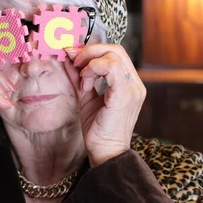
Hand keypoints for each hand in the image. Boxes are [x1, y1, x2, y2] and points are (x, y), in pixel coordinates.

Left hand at [64, 44, 145, 166]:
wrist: (105, 152)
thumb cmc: (97, 128)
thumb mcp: (86, 96)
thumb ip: (80, 76)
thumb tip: (68, 57)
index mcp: (128, 83)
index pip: (115, 53)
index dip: (92, 50)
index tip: (72, 57)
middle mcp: (134, 83)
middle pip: (115, 49)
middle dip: (90, 51)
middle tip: (74, 62)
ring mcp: (132, 89)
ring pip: (113, 56)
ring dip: (90, 63)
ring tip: (82, 81)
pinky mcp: (124, 96)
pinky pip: (111, 69)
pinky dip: (93, 71)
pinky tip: (86, 86)